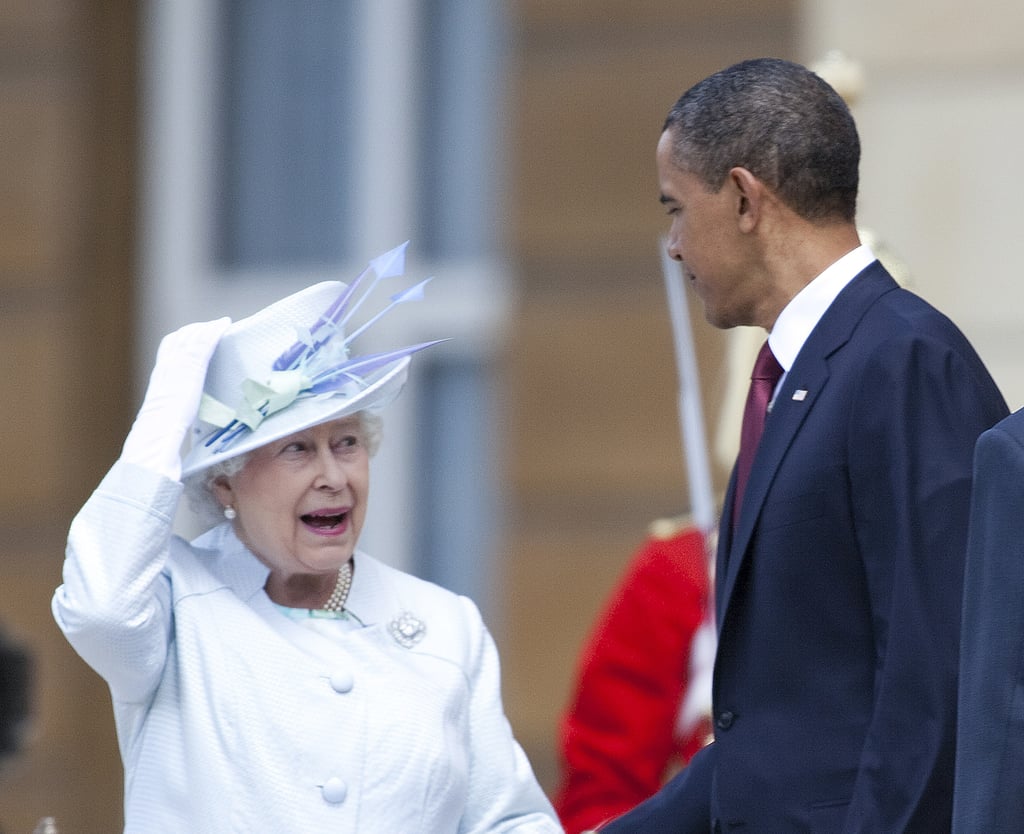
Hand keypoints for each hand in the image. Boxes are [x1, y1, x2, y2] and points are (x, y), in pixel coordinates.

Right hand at [120, 317, 230, 479]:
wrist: (155, 438)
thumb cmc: (159, 440)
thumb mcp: (167, 422)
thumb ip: (174, 416)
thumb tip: (178, 426)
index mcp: (159, 382)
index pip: (167, 353)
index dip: (180, 342)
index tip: (192, 336)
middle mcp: (166, 370)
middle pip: (179, 341)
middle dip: (194, 330)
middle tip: (211, 326)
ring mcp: (177, 368)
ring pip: (191, 338)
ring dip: (206, 328)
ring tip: (221, 324)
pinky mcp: (192, 370)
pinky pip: (204, 344)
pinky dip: (214, 332)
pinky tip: (225, 325)